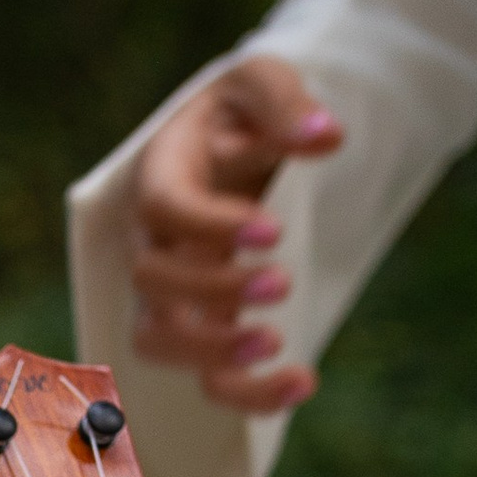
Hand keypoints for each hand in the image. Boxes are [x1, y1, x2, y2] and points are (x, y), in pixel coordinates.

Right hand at [124, 56, 342, 415]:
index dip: (209, 226)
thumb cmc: (244, 112)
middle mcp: (156, 238)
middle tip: (283, 281)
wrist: (243, 145)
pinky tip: (304, 383)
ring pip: (160, 341)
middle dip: (215, 290)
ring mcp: (175, 290)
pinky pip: (207, 376)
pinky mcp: (207, 324)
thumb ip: (284, 101)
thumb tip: (324, 137)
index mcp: (161, 175)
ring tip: (276, 344)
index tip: (273, 230)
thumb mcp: (260, 82)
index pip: (163, 208)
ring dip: (212, 352)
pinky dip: (247, 394)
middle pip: (153, 281)